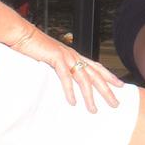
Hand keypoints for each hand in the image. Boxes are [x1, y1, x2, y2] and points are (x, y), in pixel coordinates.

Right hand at [7, 27, 123, 113]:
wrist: (24, 34)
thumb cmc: (36, 47)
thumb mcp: (53, 57)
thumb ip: (62, 65)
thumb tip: (67, 76)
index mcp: (74, 55)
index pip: (97, 67)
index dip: (109, 76)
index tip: (120, 85)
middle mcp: (74, 55)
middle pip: (95, 75)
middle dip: (106, 90)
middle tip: (115, 103)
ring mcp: (66, 56)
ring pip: (84, 79)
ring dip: (89, 96)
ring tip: (93, 109)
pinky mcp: (56, 58)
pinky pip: (66, 77)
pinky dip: (70, 91)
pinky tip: (73, 102)